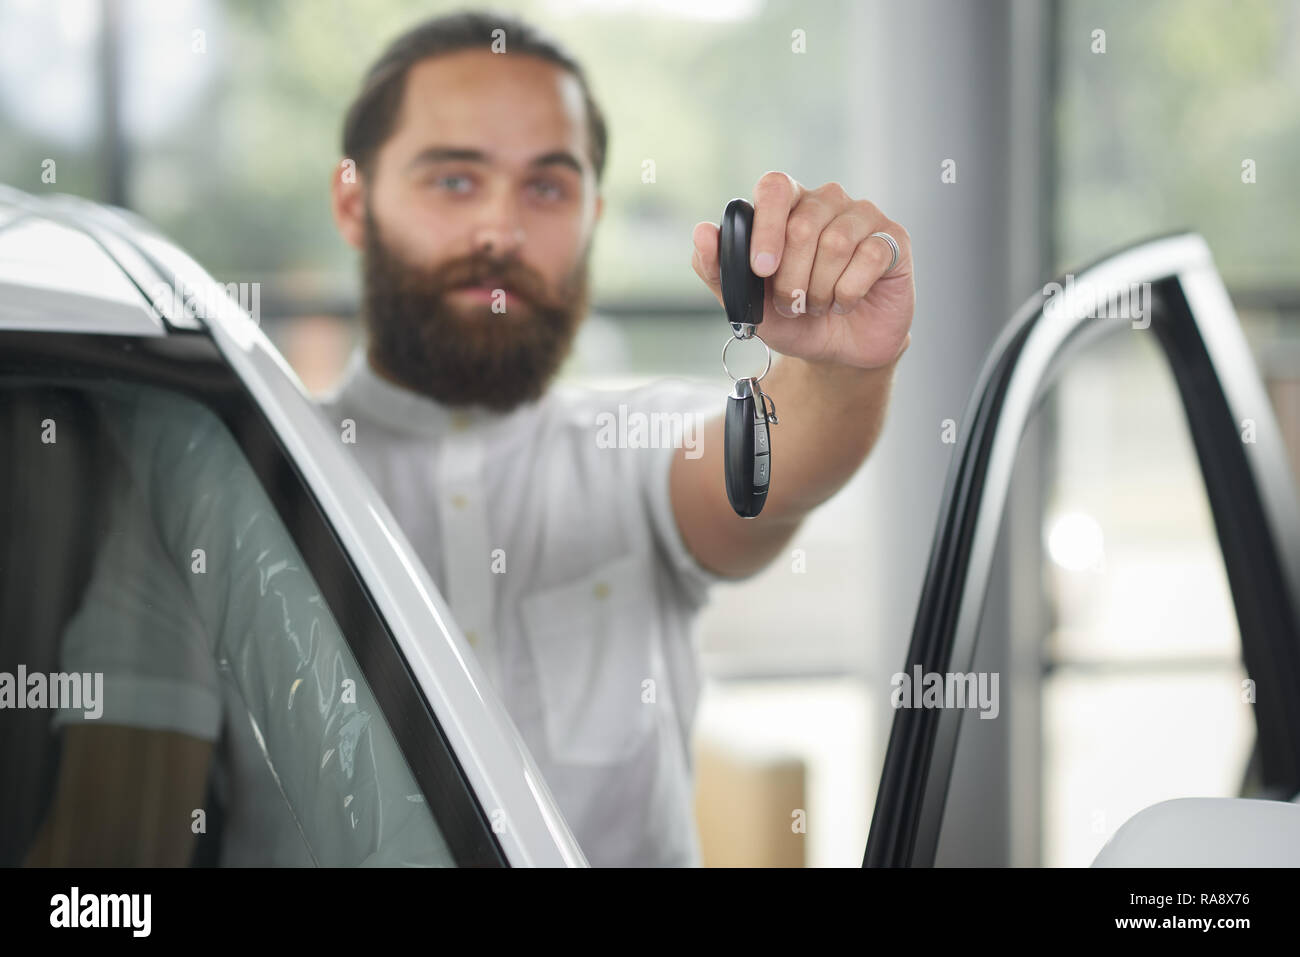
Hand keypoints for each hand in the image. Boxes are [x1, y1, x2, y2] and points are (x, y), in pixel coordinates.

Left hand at [691, 172, 914, 369]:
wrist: (836, 350)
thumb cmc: (792, 318)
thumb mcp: (745, 302)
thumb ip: (717, 268)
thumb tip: (702, 231)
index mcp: (787, 205)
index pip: (774, 187)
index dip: (766, 227)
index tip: (761, 270)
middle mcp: (826, 201)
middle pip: (803, 225)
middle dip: (792, 279)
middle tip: (793, 304)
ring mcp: (863, 216)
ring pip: (836, 243)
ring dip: (820, 290)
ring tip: (819, 304)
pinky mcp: (893, 239)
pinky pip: (870, 257)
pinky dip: (849, 293)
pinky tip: (846, 303)